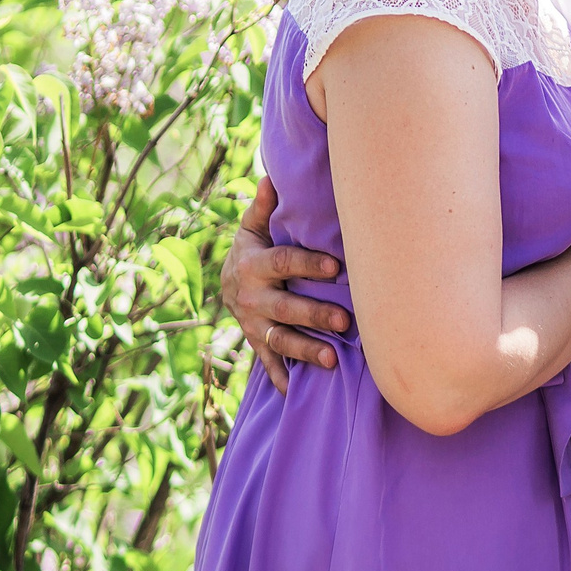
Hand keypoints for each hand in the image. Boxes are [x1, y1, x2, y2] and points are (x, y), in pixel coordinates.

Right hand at [220, 175, 353, 394]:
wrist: (225, 282)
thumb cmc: (254, 247)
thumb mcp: (253, 227)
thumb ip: (264, 208)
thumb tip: (272, 177)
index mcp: (253, 263)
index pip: (283, 262)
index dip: (307, 264)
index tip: (336, 266)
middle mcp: (250, 297)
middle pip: (285, 308)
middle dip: (314, 315)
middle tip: (345, 320)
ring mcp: (252, 323)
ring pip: (278, 339)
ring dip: (304, 350)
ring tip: (331, 359)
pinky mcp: (255, 343)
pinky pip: (268, 363)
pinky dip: (282, 379)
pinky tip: (299, 393)